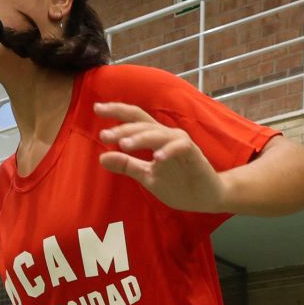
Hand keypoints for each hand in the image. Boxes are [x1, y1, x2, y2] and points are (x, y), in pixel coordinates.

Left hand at [94, 102, 224, 212]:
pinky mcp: (193, 154)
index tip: (96, 108)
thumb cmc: (178, 183)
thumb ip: (127, 165)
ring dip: (141, 138)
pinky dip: (168, 151)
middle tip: (104, 135)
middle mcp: (166, 135)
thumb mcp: (147, 175)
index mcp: (155, 137)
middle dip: (123, 127)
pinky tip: (157, 158)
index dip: (116, 111)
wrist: (207, 196)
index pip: (134, 119)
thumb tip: (101, 157)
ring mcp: (181, 143)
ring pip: (158, 134)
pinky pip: (180, 148)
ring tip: (124, 145)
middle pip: (143, 123)